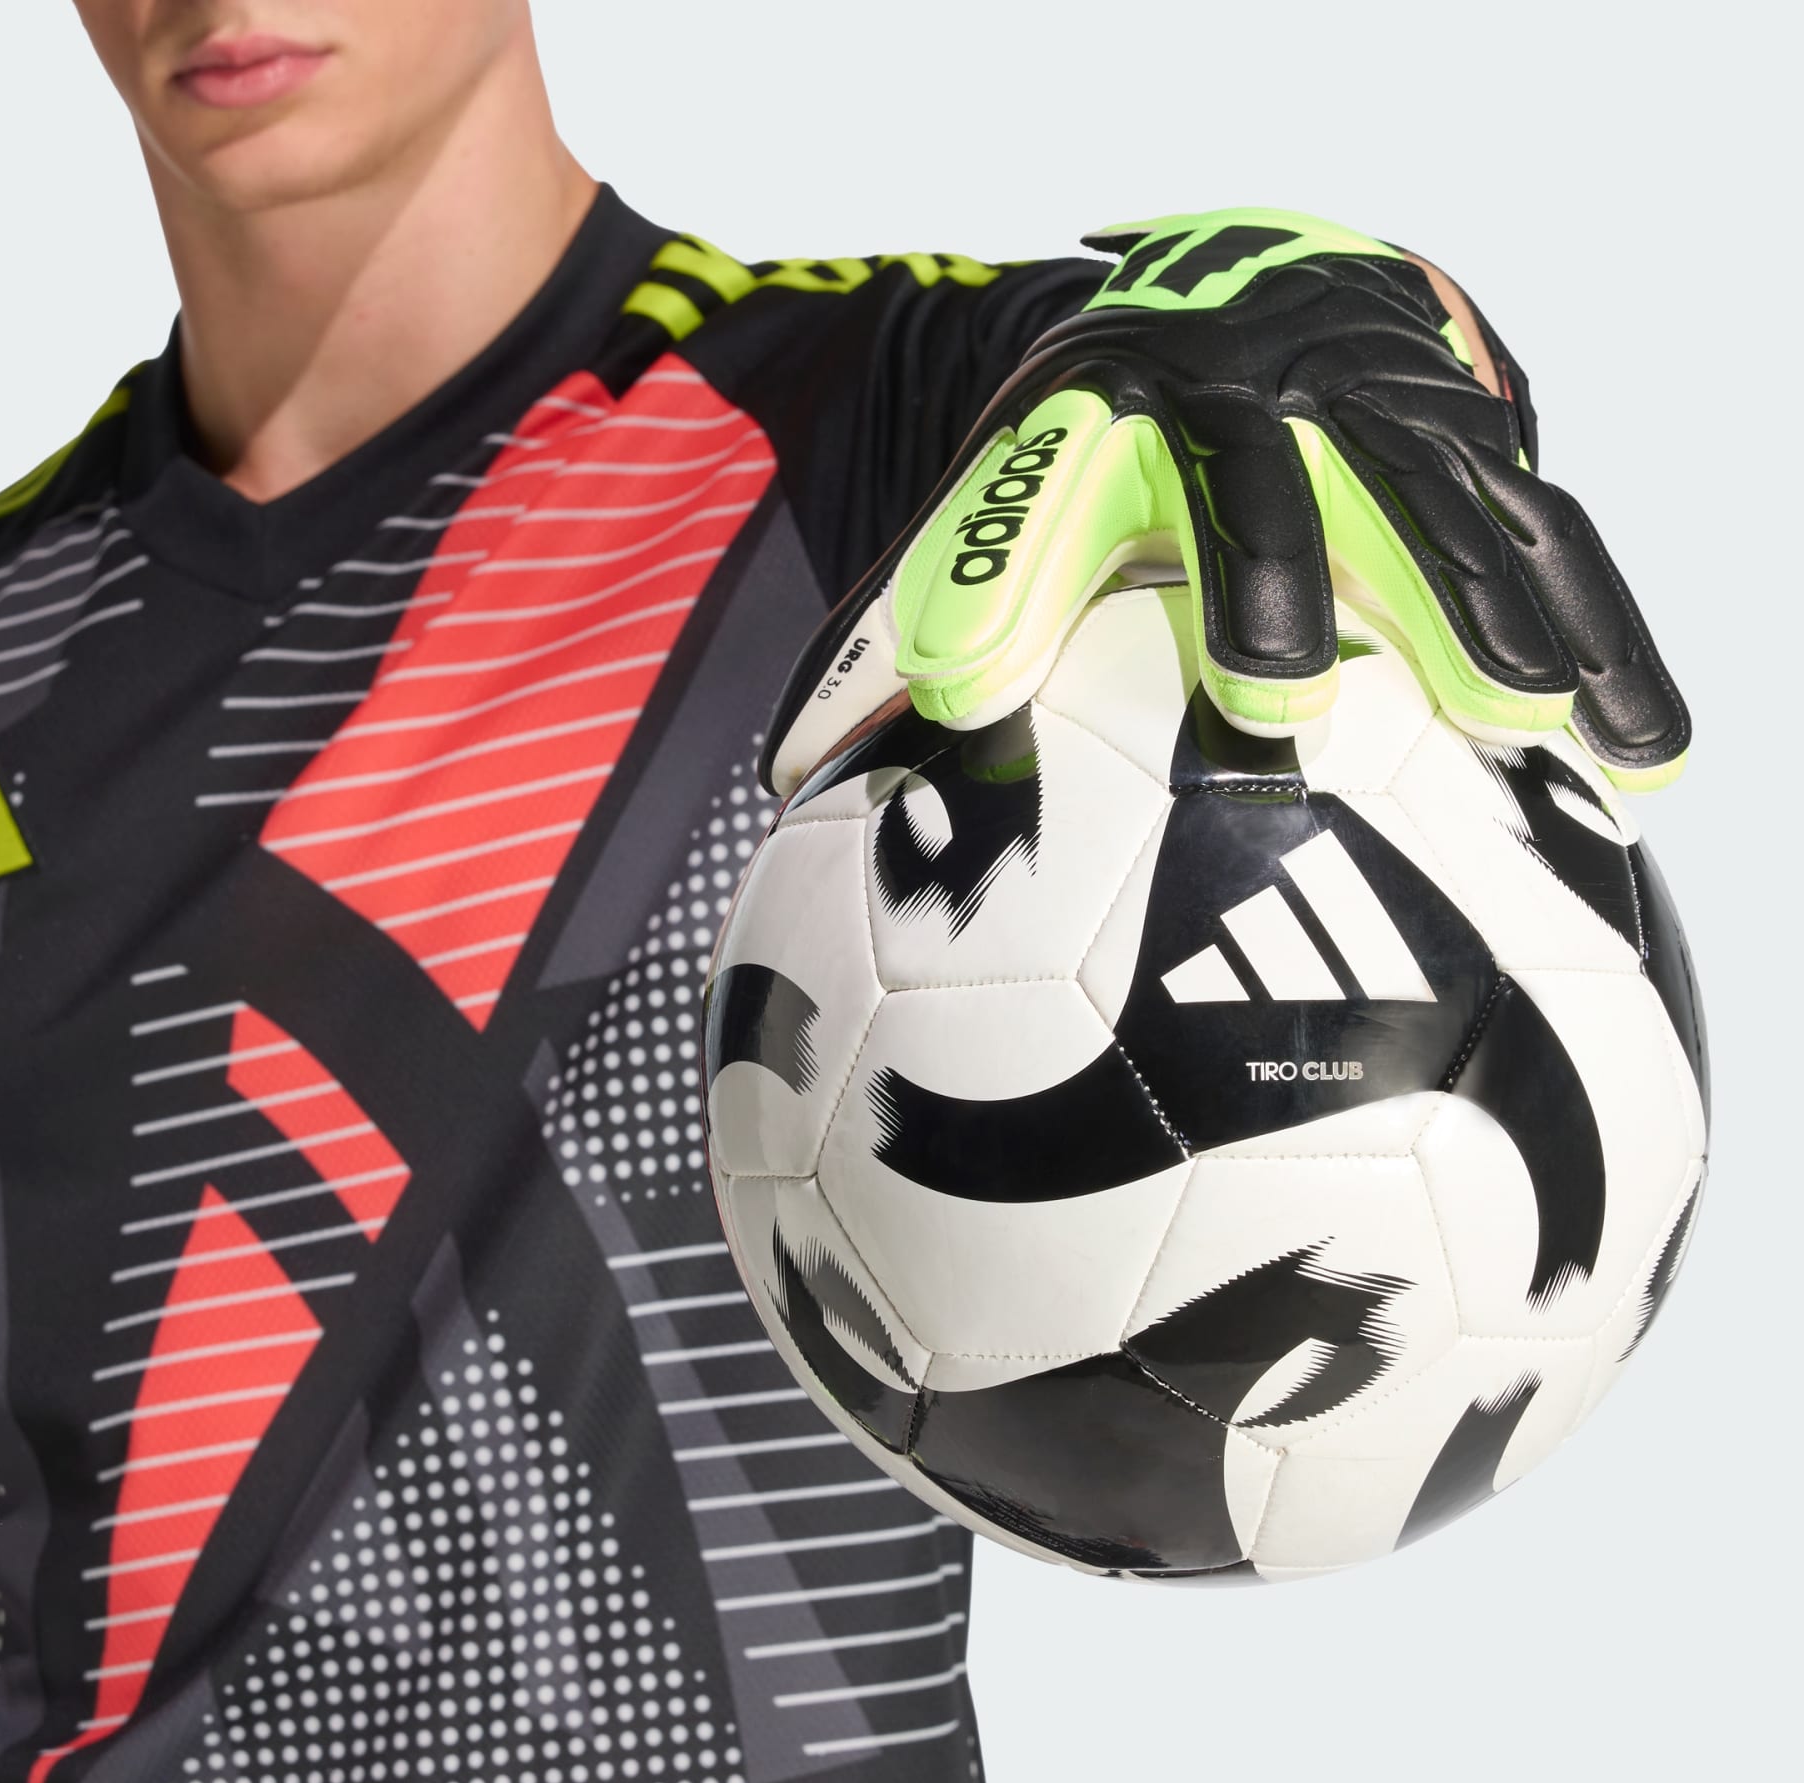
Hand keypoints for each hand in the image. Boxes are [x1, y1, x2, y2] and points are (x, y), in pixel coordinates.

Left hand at [762, 207, 1686, 796]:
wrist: (1253, 285)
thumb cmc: (1124, 433)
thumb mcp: (1025, 488)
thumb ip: (970, 595)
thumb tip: (896, 724)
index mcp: (1111, 413)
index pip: (1043, 494)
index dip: (1009, 583)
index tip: (974, 693)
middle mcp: (1250, 393)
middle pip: (1262, 482)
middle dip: (1274, 579)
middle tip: (1276, 702)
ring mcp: (1378, 405)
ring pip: (1436, 502)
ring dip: (1481, 611)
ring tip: (1523, 720)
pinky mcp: (1476, 436)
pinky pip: (1548, 533)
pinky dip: (1599, 634)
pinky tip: (1639, 744)